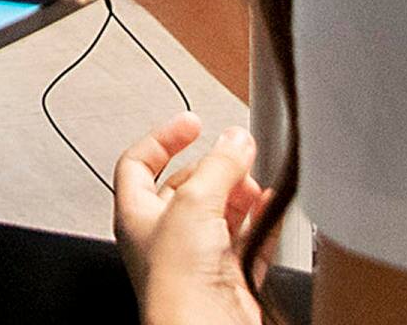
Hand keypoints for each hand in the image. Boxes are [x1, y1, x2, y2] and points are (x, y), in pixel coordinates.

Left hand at [113, 113, 266, 323]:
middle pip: (187, 187)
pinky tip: (270, 207)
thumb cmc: (176, 282)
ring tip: (254, 181)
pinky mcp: (230, 275)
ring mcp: (198, 257)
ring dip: (239, 193)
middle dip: (214, 168)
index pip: (138, 164)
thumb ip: (218, 166)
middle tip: (236, 154)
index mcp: (136, 215)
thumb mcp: (194, 202)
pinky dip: (261, 221)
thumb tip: (234, 141)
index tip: (191, 123)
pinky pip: (248, 240)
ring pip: (220, 213)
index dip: (162, 139)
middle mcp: (164, 237)